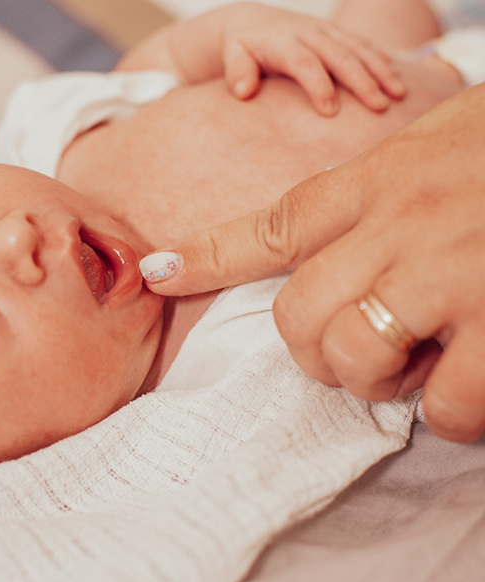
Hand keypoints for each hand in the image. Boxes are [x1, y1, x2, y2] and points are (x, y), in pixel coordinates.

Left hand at [115, 2, 404, 114]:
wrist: (250, 21)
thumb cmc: (241, 48)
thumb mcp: (232, 56)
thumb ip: (237, 72)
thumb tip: (242, 91)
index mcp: (283, 42)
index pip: (304, 63)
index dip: (318, 86)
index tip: (331, 112)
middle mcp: (309, 33)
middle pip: (340, 56)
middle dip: (362, 81)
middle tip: (379, 108)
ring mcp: (326, 31)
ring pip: (359, 48)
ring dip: (381, 70)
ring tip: (398, 95)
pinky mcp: (337, 33)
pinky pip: (364, 44)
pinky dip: (383, 60)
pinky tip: (398, 78)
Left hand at [139, 83, 484, 441]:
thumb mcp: (435, 144)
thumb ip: (378, 187)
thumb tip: (337, 241)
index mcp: (378, 181)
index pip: (269, 224)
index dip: (203, 254)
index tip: (154, 272)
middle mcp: (400, 223)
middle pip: (296, 316)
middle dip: (318, 352)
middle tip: (363, 349)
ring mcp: (451, 271)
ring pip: (353, 357)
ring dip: (378, 380)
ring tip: (419, 361)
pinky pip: (447, 404)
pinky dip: (456, 412)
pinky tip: (477, 384)